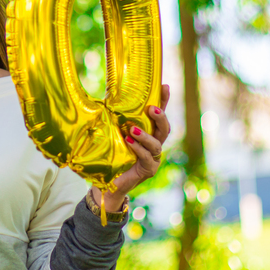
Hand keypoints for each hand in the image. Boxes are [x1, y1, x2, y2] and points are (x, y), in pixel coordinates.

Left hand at [91, 83, 170, 212]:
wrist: (107, 183)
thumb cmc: (110, 156)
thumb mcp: (112, 134)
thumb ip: (113, 119)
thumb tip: (104, 97)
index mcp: (148, 133)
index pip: (158, 115)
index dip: (163, 101)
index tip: (165, 86)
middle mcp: (154, 144)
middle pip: (165, 128)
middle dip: (160, 117)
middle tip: (151, 108)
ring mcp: (153, 158)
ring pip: (156, 144)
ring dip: (145, 135)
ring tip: (132, 129)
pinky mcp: (148, 170)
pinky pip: (147, 158)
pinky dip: (139, 149)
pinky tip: (129, 143)